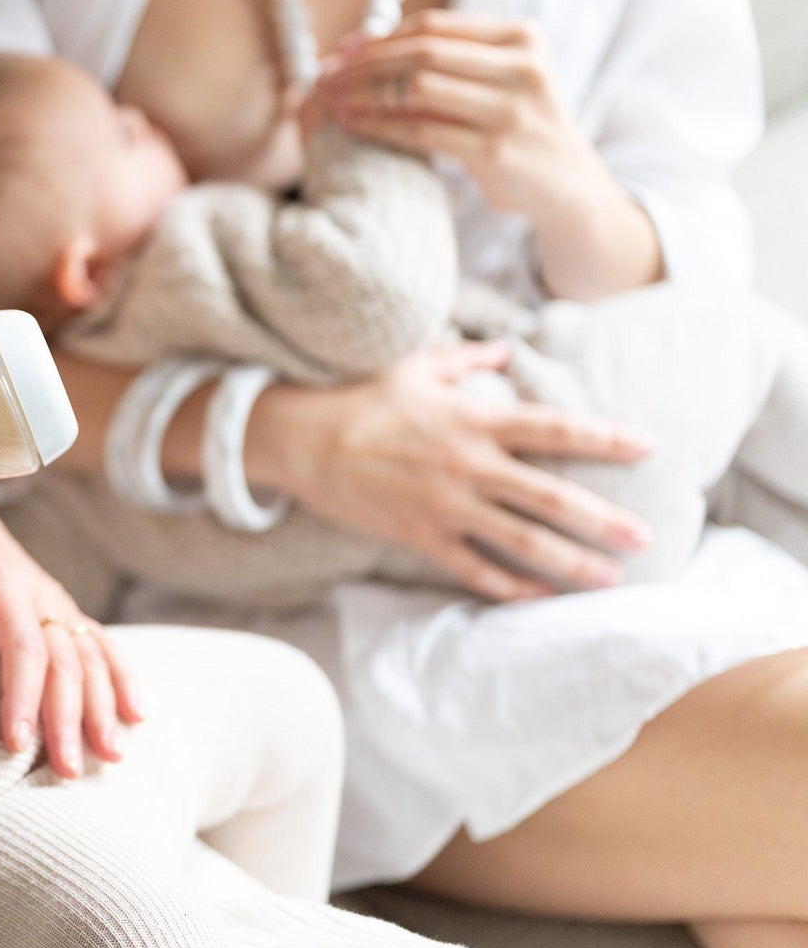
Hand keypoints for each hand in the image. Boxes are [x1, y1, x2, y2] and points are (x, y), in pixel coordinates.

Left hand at [0, 487, 142, 776]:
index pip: (20, 641)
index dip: (23, 692)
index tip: (16, 742)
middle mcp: (36, 591)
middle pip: (63, 660)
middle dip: (68, 717)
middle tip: (68, 771)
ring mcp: (55, 604)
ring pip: (89, 657)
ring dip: (103, 707)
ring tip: (110, 756)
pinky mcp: (63, 614)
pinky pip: (102, 645)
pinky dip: (123, 678)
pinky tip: (136, 716)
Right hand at [258, 343, 656, 600]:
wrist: (299, 438)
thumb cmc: (358, 397)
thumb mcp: (416, 365)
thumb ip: (467, 359)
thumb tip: (506, 349)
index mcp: (473, 421)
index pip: (554, 430)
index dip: (605, 438)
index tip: (648, 447)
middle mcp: (468, 466)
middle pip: (550, 497)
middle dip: (603, 519)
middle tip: (647, 536)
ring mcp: (444, 505)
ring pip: (520, 541)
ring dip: (570, 562)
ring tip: (610, 578)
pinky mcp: (418, 534)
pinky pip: (472, 569)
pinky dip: (509, 587)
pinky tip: (541, 597)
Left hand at [312, 12, 657, 296]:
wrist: (566, 184)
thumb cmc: (516, 124)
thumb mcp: (499, 78)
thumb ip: (449, 59)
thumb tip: (361, 44)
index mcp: (522, 38)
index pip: (435, 26)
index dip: (382, 37)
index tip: (343, 50)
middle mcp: (522, 68)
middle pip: (424, 53)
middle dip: (366, 63)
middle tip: (326, 75)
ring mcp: (511, 110)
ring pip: (419, 89)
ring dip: (366, 93)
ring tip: (332, 100)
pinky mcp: (495, 151)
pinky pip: (421, 131)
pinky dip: (378, 125)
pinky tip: (351, 124)